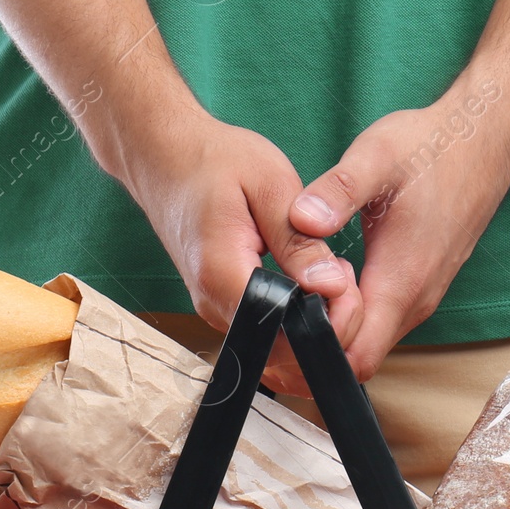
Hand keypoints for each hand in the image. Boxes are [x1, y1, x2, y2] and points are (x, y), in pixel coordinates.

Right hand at [109, 99, 363, 393]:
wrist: (164, 157)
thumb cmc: (215, 160)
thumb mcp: (270, 185)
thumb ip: (299, 241)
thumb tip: (330, 286)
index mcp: (224, 276)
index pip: (285, 334)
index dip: (326, 322)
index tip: (345, 280)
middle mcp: (215, 305)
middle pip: (284, 351)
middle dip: (328, 325)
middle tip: (345, 273)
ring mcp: (217, 310)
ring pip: (279, 345)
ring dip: (314, 319)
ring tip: (328, 268)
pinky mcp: (223, 306)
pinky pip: (268, 329)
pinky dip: (297, 314)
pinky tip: (309, 277)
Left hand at [288, 75, 509, 381]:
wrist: (482, 142)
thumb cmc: (432, 148)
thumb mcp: (376, 157)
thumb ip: (337, 191)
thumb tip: (301, 219)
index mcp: (401, 281)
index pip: (356, 356)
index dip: (316, 352)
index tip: (284, 323)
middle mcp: (414, 301)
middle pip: (359, 359)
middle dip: (317, 349)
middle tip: (280, 314)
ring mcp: (420, 298)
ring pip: (370, 343)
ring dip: (334, 332)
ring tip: (299, 297)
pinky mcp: (420, 289)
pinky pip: (382, 324)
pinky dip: (352, 318)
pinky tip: (329, 285)